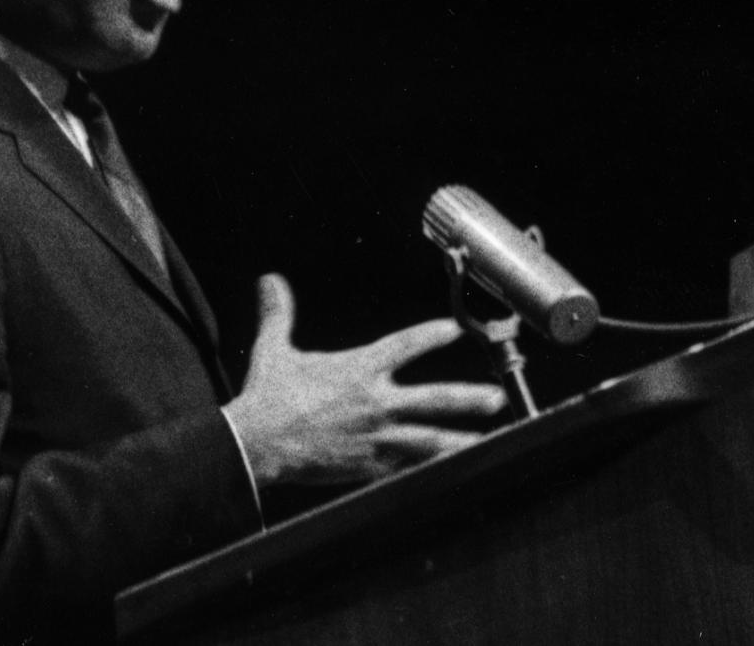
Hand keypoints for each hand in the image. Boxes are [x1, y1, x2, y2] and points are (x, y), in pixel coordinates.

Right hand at [223, 274, 506, 487]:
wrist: (256, 445)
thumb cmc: (267, 397)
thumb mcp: (273, 349)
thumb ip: (279, 314)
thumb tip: (269, 280)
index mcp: (359, 369)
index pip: (407, 345)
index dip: (435, 334)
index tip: (457, 328)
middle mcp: (375, 402)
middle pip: (435, 398)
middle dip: (469, 398)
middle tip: (497, 397)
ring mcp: (377, 437)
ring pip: (430, 439)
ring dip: (461, 439)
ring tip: (489, 441)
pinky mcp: (369, 466)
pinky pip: (408, 467)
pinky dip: (430, 469)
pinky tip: (451, 472)